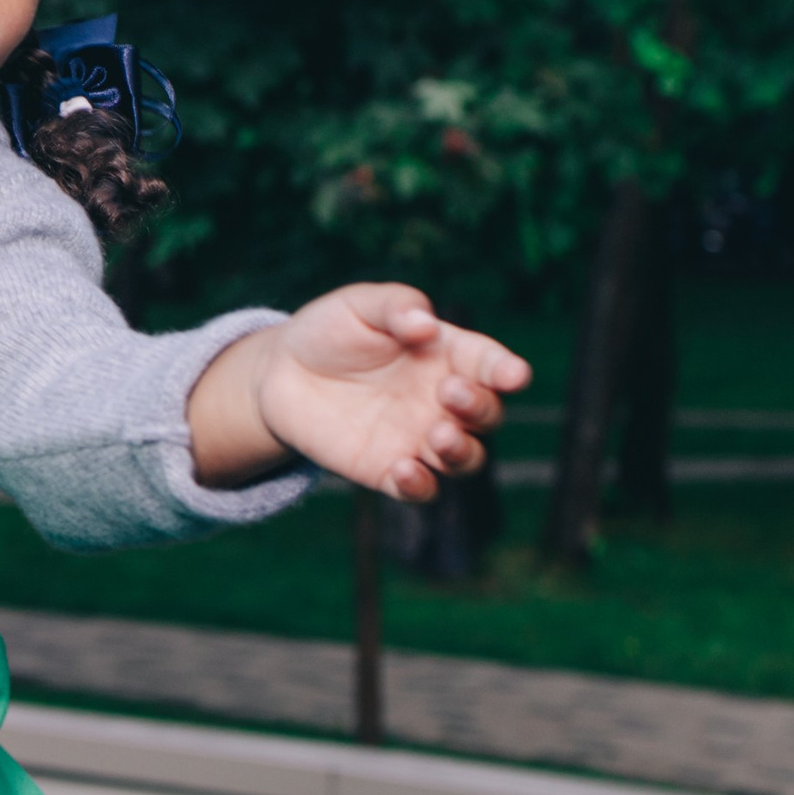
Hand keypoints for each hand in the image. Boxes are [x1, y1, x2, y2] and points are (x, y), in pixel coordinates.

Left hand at [186, 284, 530, 499]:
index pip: (488, 364)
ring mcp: (419, 438)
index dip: (506, 370)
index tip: (513, 374)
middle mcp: (442, 400)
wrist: (280, 373)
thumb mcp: (359, 305)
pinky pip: (420, 489)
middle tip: (448, 392)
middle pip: (486, 414)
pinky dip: (420, 485)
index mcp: (446, 355)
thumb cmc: (330, 331)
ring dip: (461, 451)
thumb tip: (426, 324)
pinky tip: (404, 470)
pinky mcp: (390, 470)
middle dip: (479, 406)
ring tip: (437, 434)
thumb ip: (396, 306)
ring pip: (465, 458)